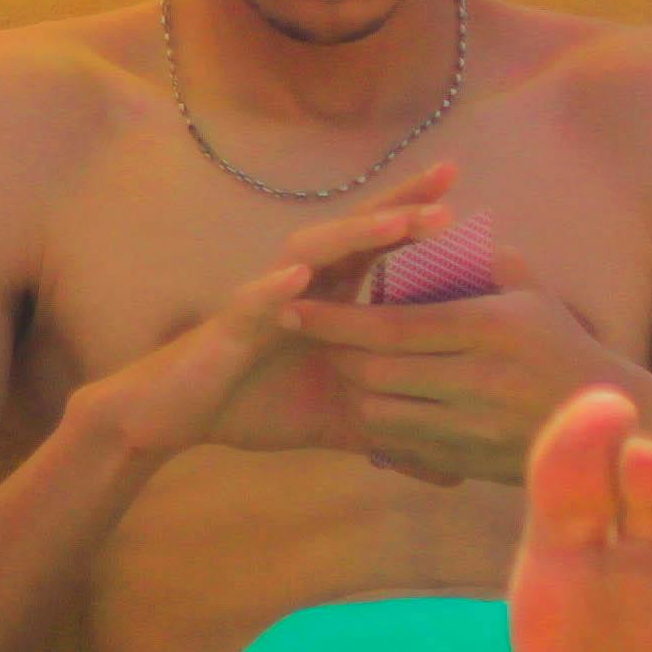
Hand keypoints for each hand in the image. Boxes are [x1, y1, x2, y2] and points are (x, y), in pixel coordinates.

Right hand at [79, 168, 459, 466]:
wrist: (179, 415)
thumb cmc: (258, 404)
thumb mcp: (340, 425)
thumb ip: (394, 436)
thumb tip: (454, 474)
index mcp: (331, 299)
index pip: (382, 250)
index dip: (421, 221)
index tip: (472, 198)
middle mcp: (301, 285)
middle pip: (357, 232)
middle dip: (401, 204)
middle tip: (451, 178)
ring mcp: (266, 298)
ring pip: (313, 254)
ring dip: (355, 235)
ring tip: (398, 223)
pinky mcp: (232, 325)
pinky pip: (255, 302)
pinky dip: (276, 289)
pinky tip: (300, 279)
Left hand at [277, 284, 636, 487]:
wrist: (610, 423)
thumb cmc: (561, 344)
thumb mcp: (530, 291)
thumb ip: (477, 257)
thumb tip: (427, 224)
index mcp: (492, 327)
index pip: (394, 324)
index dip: (335, 318)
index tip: (292, 305)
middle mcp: (481, 380)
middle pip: (377, 371)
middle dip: (334, 354)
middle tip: (308, 336)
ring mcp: (475, 426)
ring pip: (381, 412)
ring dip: (351, 390)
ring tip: (339, 367)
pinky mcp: (470, 460)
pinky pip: (402, 444)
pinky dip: (376, 424)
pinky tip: (370, 403)